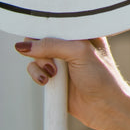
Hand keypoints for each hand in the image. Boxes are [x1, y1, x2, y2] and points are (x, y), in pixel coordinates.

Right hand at [15, 37, 129, 129]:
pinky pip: (34, 69)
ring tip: (52, 74)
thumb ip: (53, 45)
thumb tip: (23, 46)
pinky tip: (46, 81)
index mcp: (83, 32)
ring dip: (38, 64)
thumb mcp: (80, 53)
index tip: (44, 41)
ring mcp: (61, 60)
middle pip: (41, 37)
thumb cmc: (102, 77)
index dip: (47, 29)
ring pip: (35, 54)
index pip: (57, 22)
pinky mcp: (52, 76)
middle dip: (41, 49)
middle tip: (52, 63)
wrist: (105, 107)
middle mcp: (71, 44)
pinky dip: (35, 74)